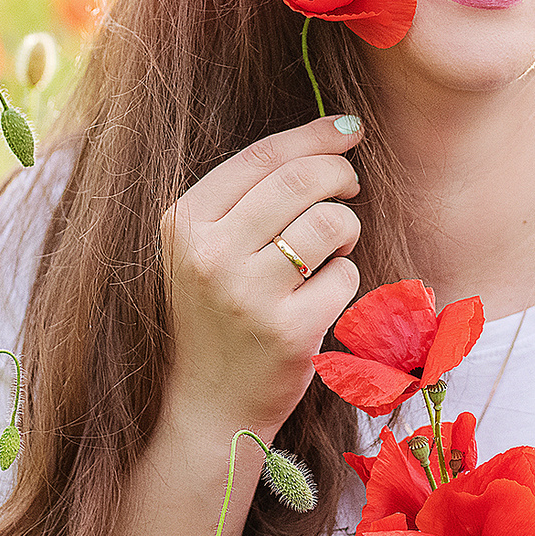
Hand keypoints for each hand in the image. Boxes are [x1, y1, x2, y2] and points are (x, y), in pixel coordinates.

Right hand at [158, 114, 365, 434]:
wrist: (208, 407)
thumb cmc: (218, 314)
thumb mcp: (205, 249)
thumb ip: (250, 195)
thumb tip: (334, 134)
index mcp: (184, 223)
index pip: (262, 156)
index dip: (315, 135)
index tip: (350, 128)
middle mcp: (210, 254)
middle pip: (303, 180)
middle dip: (341, 174)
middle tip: (350, 187)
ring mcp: (248, 295)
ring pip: (332, 223)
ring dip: (345, 230)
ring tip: (327, 252)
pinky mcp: (288, 331)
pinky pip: (345, 276)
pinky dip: (343, 280)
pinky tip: (319, 299)